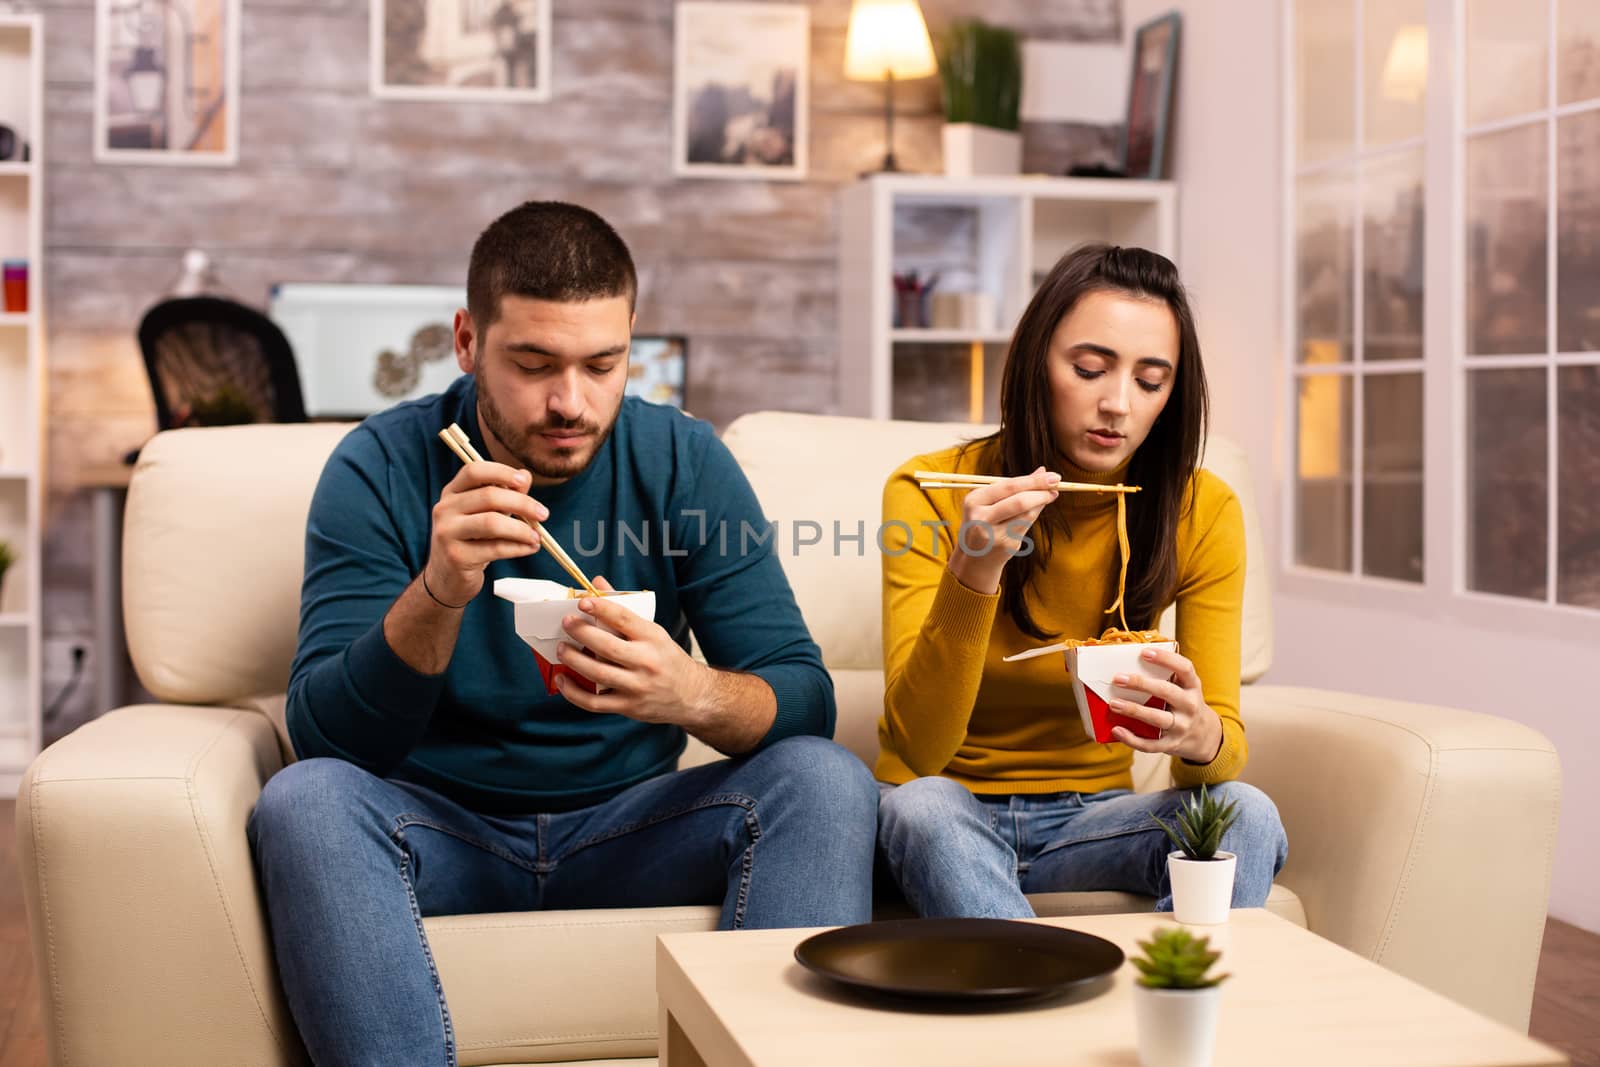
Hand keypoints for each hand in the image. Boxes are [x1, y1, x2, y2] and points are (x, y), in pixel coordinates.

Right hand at [423, 460, 548, 605]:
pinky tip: (530, 548)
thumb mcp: (486, 513)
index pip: (474, 471)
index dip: (501, 472)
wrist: (447, 576)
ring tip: (537, 536)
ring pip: (492, 523)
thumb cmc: (471, 539)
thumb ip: (505, 493)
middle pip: (489, 496)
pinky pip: (494, 548)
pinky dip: (518, 547)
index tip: (523, 481)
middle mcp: (444, 509)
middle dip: (522, 504)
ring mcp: (447, 533)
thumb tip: (526, 475)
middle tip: (543, 514)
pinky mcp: (456, 556)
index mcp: (451, 492)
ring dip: (522, 529)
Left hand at [554, 576, 712, 726]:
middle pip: (606, 646)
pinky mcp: (628, 706)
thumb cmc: (666, 659)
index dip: (601, 608)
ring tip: (561, 649)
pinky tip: (563, 680)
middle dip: (581, 632)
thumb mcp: (653, 632)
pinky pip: (594, 703)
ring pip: (597, 674)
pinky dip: (574, 693)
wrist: (691, 695)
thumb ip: (623, 610)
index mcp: (653, 638)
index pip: (624, 618)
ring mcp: (637, 686)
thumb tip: (597, 584)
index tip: (582, 602)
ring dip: (573, 660)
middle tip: (566, 623)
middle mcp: (646, 661)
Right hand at [946, 467, 1060, 594]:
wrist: (974, 558)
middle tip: (1057, 482)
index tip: (1052, 476)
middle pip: (1019, 501)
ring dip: (1041, 502)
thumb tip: (1042, 471)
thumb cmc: (983, 522)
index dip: (1033, 480)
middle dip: (1041, 491)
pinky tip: (1036, 509)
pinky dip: (1034, 515)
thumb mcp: (989, 502)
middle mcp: (981, 519)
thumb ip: (1013, 487)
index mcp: (974, 501)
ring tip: (1050, 495)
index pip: (1008, 486)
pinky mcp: (1006, 546)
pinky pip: (1027, 526)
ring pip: (1027, 514)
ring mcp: (994, 535)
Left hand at [1105, 647, 1222, 763]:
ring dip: (1133, 710)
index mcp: (1193, 686)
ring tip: (1113, 703)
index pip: (1184, 668)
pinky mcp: (1173, 744)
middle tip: (1117, 678)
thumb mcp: (1184, 688)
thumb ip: (1166, 677)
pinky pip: (1151, 744)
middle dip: (1141, 684)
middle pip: (1166, 691)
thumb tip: (1130, 663)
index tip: (1144, 652)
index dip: (1166, 658)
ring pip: (1157, 718)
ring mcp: (1182, 726)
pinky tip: (1117, 730)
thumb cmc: (1185, 704)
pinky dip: (1132, 739)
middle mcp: (1190, 705)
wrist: (1205, 736)